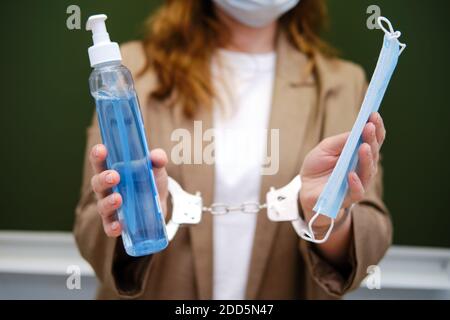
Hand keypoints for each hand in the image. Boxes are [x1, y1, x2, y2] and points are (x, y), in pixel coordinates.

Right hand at [89, 144, 168, 236]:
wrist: (159, 206)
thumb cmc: (150, 182)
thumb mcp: (156, 169)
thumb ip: (157, 160)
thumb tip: (157, 156)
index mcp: (112, 171)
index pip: (100, 162)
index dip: (97, 155)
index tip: (101, 149)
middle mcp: (107, 189)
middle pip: (97, 183)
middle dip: (103, 179)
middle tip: (114, 176)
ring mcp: (110, 207)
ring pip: (102, 205)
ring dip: (108, 202)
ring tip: (118, 199)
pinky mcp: (117, 223)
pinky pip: (109, 227)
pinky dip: (112, 227)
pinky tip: (119, 226)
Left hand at [300, 112, 385, 226]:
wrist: (305, 189)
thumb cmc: (317, 167)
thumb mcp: (324, 149)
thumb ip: (340, 141)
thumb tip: (357, 130)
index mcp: (357, 153)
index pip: (372, 139)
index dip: (375, 127)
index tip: (374, 114)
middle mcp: (361, 167)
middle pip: (372, 153)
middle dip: (372, 139)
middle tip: (370, 127)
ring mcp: (357, 182)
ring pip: (368, 171)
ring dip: (367, 158)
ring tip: (364, 146)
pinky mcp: (348, 197)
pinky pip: (357, 192)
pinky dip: (355, 183)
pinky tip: (351, 174)